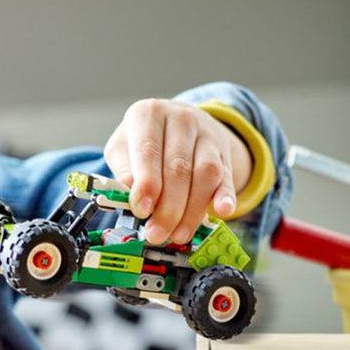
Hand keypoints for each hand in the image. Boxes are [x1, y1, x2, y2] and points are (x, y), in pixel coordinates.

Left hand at [104, 98, 252, 244]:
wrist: (179, 121)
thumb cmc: (144, 141)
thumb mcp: (123, 148)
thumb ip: (123, 170)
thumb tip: (127, 192)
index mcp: (148, 114)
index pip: (148, 151)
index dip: (146, 184)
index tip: (141, 211)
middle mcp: (181, 119)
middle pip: (178, 168)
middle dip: (168, 208)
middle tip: (157, 234)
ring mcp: (206, 134)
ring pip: (205, 174)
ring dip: (192, 210)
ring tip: (178, 235)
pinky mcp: (224, 152)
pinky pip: (227, 176)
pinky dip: (225, 196)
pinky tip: (222, 212)